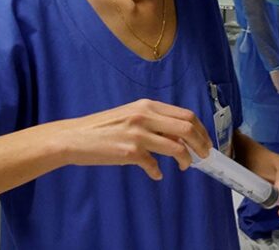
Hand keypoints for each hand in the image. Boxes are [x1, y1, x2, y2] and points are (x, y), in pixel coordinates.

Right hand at [54, 99, 211, 179]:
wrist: (73, 137)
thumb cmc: (102, 128)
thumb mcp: (130, 115)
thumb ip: (153, 121)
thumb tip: (177, 136)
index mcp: (147, 105)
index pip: (186, 115)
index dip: (201, 130)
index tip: (205, 141)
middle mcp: (145, 116)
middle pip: (187, 128)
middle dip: (201, 144)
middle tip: (203, 155)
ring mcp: (138, 134)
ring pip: (176, 147)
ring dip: (185, 159)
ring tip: (184, 166)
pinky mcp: (129, 152)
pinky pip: (154, 164)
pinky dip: (158, 171)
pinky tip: (155, 173)